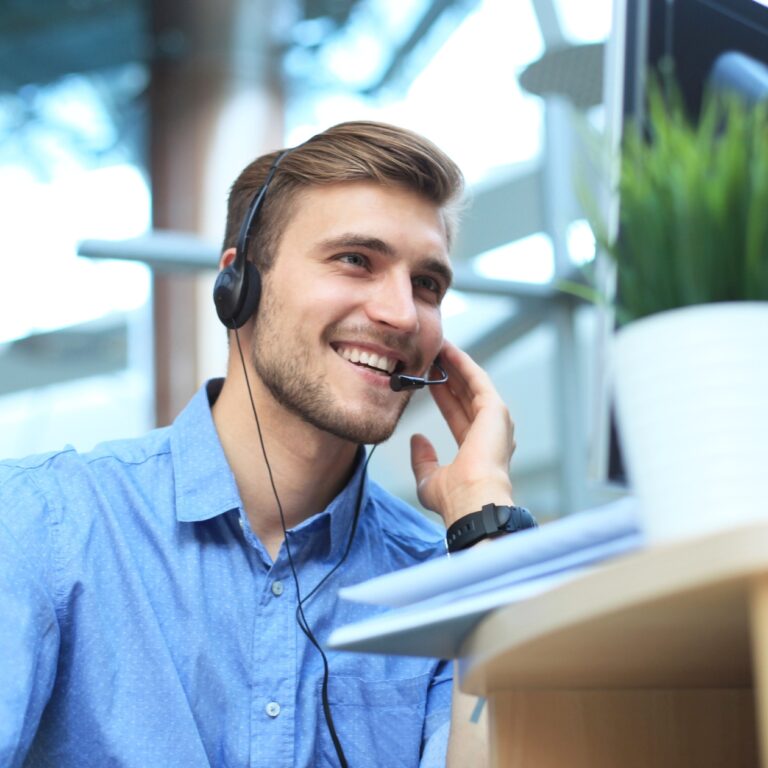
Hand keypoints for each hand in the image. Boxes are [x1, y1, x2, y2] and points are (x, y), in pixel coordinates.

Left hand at [409, 340, 516, 527]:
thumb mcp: (429, 478)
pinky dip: (463, 364)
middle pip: (465, 395)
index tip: (428, 379)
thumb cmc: (455, 499)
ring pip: (472, 384)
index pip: (456, 413)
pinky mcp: (496, 410)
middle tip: (431, 356)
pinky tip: (449, 351)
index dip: (442, 395)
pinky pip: (478, 380)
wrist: (472, 501)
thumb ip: (423, 459)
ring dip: (455, 365)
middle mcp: (490, 432)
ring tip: (437, 347)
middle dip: (448, 375)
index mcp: (477, 449)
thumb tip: (416, 439)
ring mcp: (495, 420)